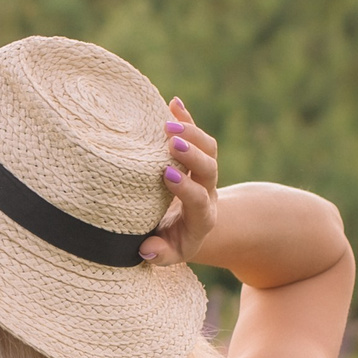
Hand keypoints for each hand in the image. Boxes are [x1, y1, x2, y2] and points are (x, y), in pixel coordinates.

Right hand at [140, 96, 219, 266]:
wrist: (190, 226)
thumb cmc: (172, 241)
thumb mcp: (168, 254)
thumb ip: (159, 254)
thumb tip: (147, 248)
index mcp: (201, 217)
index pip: (199, 200)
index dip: (186, 188)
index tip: (167, 175)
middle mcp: (207, 191)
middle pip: (210, 169)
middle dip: (193, 154)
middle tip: (173, 142)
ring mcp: (203, 171)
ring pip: (209, 148)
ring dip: (191, 132)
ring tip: (168, 122)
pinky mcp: (197, 155)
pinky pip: (196, 134)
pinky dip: (186, 119)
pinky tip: (173, 103)